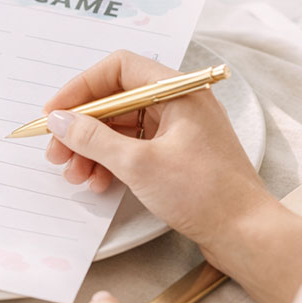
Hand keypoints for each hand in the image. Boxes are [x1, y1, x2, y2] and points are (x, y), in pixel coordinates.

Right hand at [42, 50, 274, 256]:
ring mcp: (178, 130)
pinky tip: (97, 183)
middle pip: (116, 100)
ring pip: (121, 127)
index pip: (118, 69)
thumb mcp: (138, 164)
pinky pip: (133, 148)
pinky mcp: (177, 155)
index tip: (55, 113)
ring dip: (92, 148)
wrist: (246, 234)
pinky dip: (111, 162)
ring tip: (74, 175)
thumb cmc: (203, 193)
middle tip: (56, 151)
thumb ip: (93, 138)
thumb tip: (59, 120)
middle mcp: (178, 103)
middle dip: (82, 126)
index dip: (81, 88)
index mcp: (177, 90)